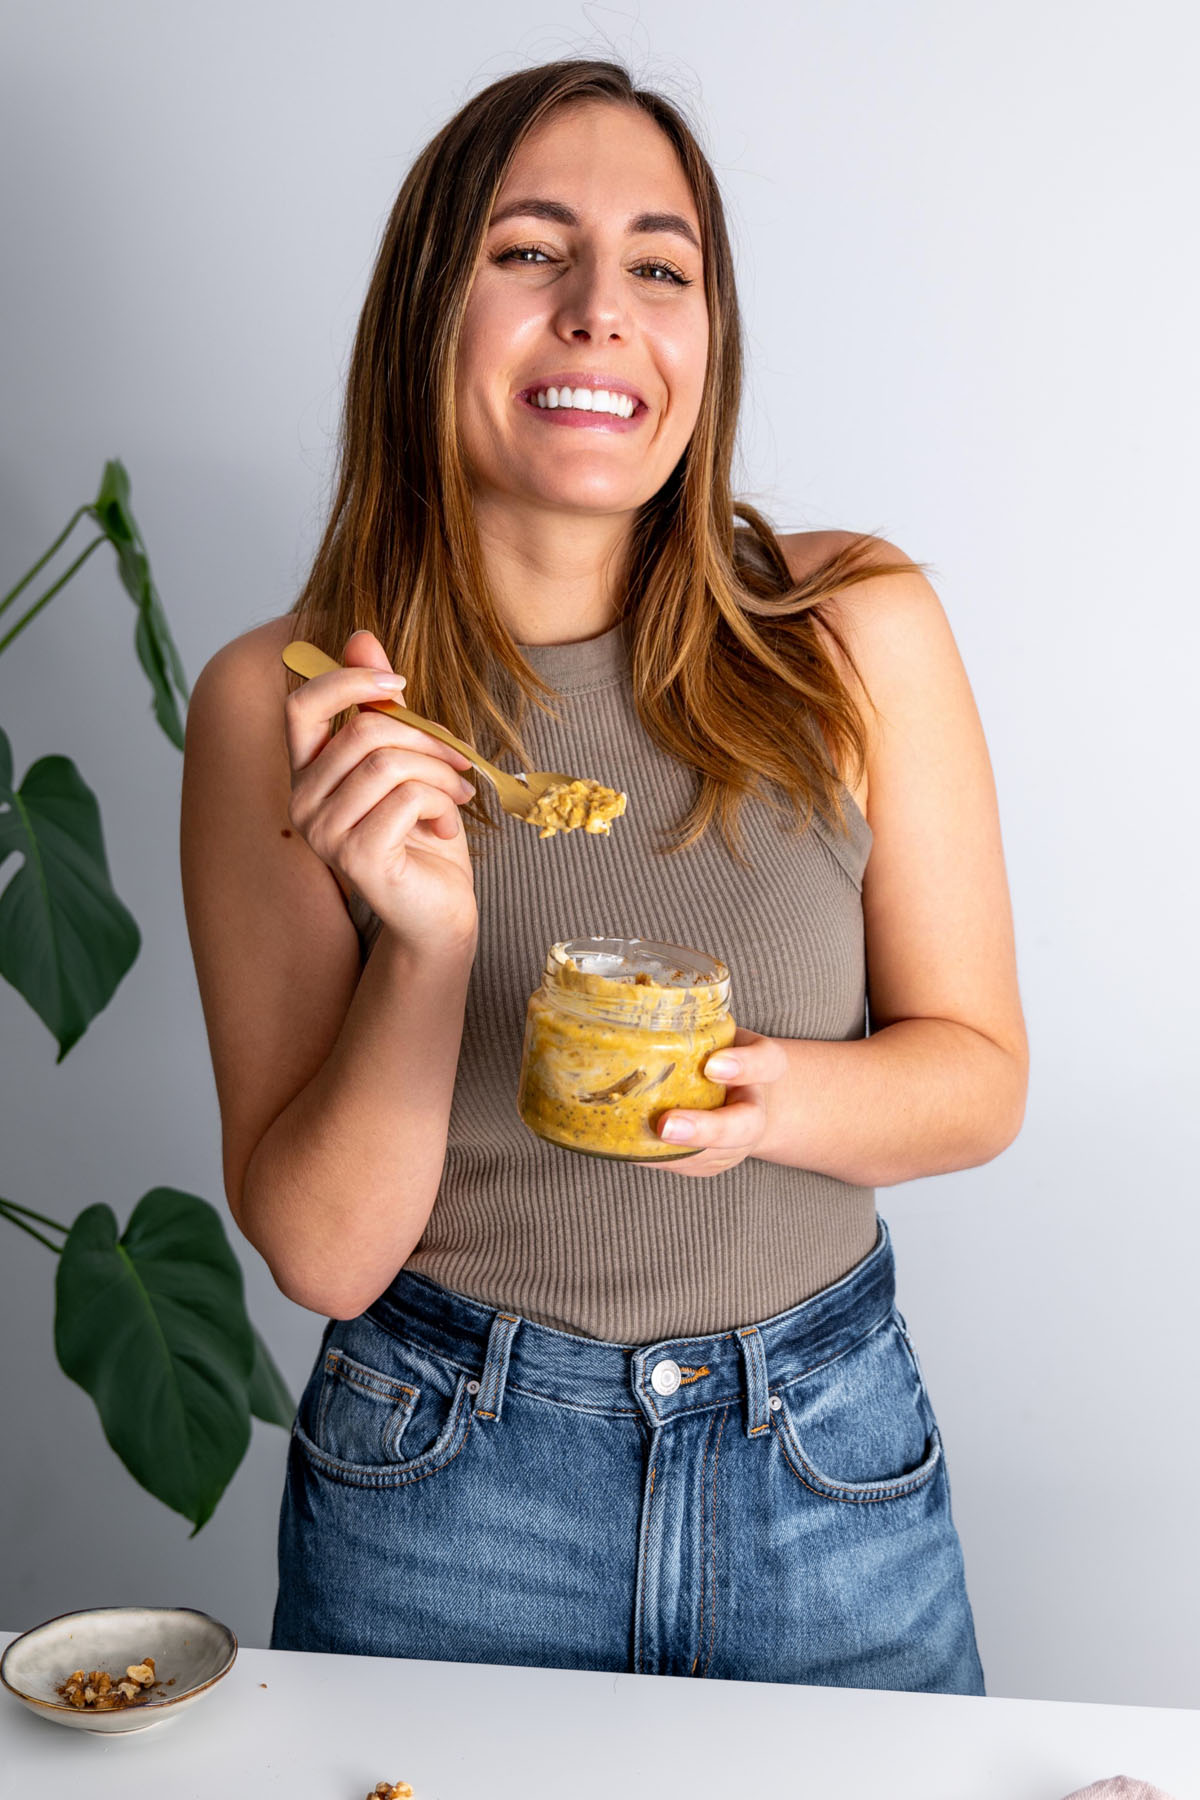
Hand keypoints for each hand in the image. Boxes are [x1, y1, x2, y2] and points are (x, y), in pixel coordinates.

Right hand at [284, 629, 479, 953]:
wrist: (439, 908)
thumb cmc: (422, 833)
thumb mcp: (406, 757)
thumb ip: (380, 704)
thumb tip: (360, 636)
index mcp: (308, 772)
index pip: (302, 704)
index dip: (348, 680)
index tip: (399, 685)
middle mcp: (303, 803)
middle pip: (363, 732)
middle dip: (426, 739)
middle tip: (459, 761)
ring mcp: (323, 834)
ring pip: (389, 763)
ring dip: (440, 774)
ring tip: (456, 795)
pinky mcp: (355, 858)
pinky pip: (407, 797)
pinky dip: (442, 803)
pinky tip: (446, 825)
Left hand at [630, 1027, 787, 1176]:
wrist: (739, 1096)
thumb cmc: (722, 1053)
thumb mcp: (720, 1028)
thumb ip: (698, 1019)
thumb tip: (642, 1002)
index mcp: (762, 1070)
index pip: (766, 1063)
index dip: (744, 1066)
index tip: (714, 1065)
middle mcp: (752, 1113)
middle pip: (742, 1128)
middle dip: (705, 1130)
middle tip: (667, 1126)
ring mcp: (730, 1146)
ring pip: (707, 1157)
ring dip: (669, 1152)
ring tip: (633, 1139)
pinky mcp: (703, 1164)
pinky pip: (680, 1166)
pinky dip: (650, 1157)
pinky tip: (622, 1144)